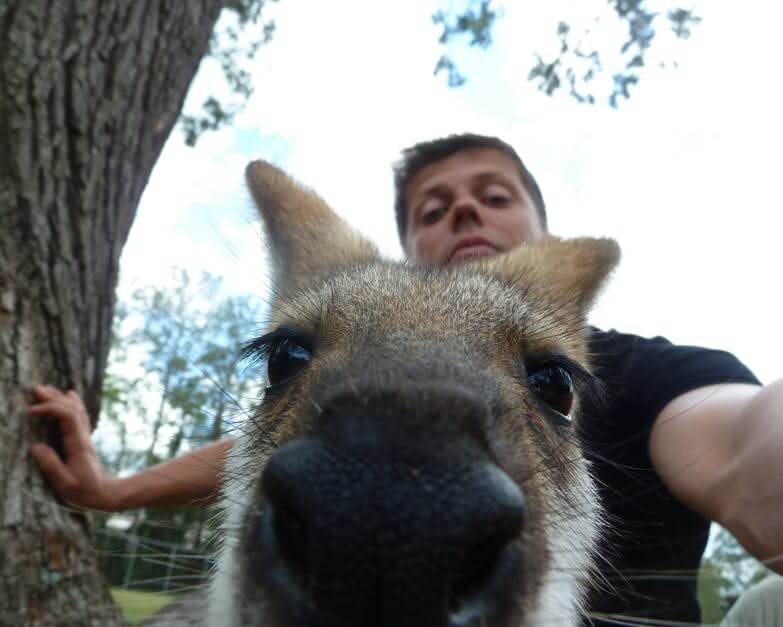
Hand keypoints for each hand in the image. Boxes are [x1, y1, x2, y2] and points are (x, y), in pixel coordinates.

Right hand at [28, 385, 122, 511]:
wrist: (105, 493)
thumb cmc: (84, 491)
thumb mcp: (66, 484)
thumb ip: (51, 466)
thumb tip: (35, 446)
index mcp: (78, 444)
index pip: (68, 417)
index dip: (51, 409)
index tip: (31, 411)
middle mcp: (83, 436)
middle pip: (72, 409)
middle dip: (53, 398)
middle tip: (34, 389)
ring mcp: (85, 436)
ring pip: (76, 410)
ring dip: (60, 398)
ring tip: (44, 389)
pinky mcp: (83, 439)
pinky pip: (79, 415)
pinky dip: (72, 403)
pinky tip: (69, 394)